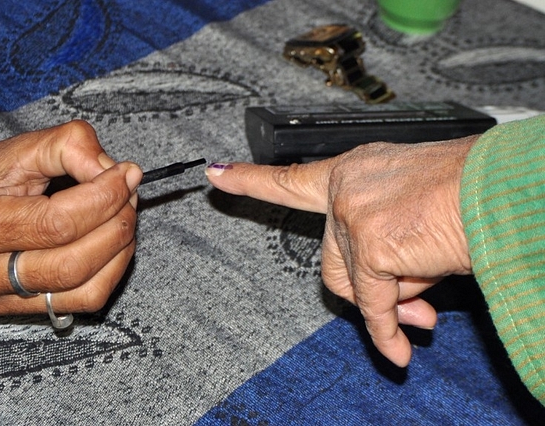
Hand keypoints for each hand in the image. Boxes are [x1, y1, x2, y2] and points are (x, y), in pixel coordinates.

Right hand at [0, 120, 141, 315]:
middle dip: (116, 224)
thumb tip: (120, 174)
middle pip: (73, 262)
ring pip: (86, 288)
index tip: (127, 174)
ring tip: (123, 214)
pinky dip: (114, 270)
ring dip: (120, 249)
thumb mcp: (24, 147)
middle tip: (129, 194)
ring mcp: (0, 300)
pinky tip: (114, 242)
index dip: (103, 198)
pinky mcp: (24, 312)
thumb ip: (72, 147)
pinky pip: (88, 300)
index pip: (56, 223)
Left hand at [206, 137, 475, 366]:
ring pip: (349, 281)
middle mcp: (348, 185)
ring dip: (388, 302)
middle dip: (370, 289)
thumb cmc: (470, 193)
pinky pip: (371, 301)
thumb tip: (391, 300)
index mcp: (355, 170)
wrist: (504, 188)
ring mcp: (354, 212)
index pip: (292, 178)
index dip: (251, 179)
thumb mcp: (414, 213)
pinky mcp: (370, 242)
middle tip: (411, 305)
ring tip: (425, 309)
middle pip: (331, 257)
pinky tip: (400, 348)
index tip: (217, 175)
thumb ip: (387, 248)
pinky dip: (386, 328)